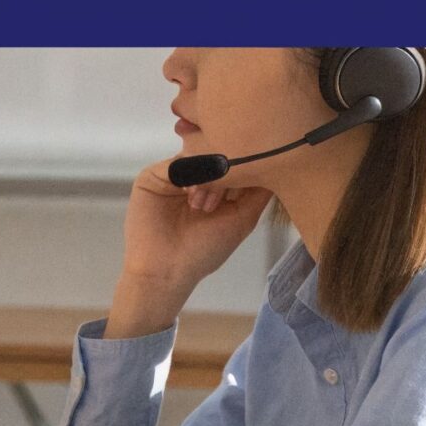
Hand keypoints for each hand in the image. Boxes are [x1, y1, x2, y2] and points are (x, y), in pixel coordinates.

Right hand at [107, 163, 271, 336]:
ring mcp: (174, 176)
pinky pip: (173, 164)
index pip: (235, 163)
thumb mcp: (242, 218)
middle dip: (224, 174)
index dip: (246, 168)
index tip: (247, 184)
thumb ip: (260, 191)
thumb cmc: (204, 249)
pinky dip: (185, 176)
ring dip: (204, 178)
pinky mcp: (152, 177)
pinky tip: (189, 197)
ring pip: (195, 157)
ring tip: (200, 206)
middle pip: (216, 156)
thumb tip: (274, 160)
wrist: (165, 269)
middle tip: (219, 201)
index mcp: (217, 188)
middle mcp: (196, 178)